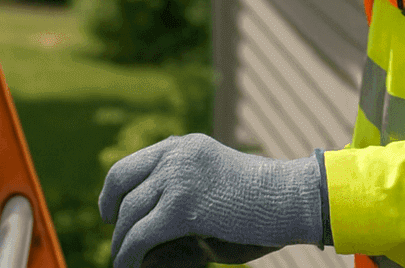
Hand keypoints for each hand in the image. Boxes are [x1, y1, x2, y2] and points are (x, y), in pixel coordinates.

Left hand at [99, 134, 323, 267]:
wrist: (293, 199)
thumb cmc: (261, 205)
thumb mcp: (212, 197)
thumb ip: (179, 207)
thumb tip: (143, 247)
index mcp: (183, 148)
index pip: (131, 165)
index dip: (113, 191)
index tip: (111, 211)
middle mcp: (176, 156)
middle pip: (121, 184)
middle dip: (113, 217)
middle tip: (117, 241)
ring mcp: (178, 178)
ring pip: (128, 214)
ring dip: (121, 243)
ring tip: (122, 261)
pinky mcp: (183, 207)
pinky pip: (140, 236)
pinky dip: (127, 255)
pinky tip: (127, 266)